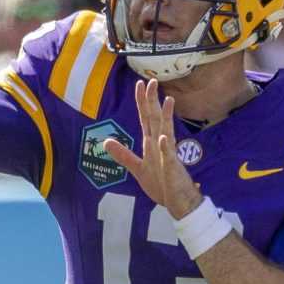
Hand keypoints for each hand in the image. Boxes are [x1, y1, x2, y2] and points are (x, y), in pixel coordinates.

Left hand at [106, 79, 201, 219]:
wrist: (178, 202)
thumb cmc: (162, 184)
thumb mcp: (137, 168)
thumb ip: (123, 154)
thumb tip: (105, 141)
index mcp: (151, 143)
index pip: (146, 118)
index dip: (142, 101)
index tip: (140, 84)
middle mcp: (161, 145)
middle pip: (155, 119)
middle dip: (153, 101)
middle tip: (152, 81)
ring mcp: (167, 155)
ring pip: (166, 131)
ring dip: (166, 116)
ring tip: (167, 100)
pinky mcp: (172, 169)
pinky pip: (169, 156)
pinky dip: (165, 147)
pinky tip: (163, 137)